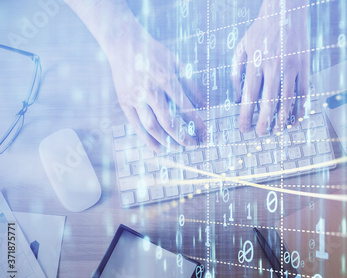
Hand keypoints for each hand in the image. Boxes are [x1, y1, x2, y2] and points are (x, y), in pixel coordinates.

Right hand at [104, 20, 206, 150]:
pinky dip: (147, 140)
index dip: (197, 124)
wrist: (123, 43)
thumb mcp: (176, 62)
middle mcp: (150, 91)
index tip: (205, 135)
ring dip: (166, 142)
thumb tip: (204, 105)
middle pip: (169, 122)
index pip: (186, 108)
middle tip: (193, 146)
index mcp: (167, 80)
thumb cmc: (153, 52)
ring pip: (152, 127)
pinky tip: (158, 148)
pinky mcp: (124, 102)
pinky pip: (136, 126)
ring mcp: (135, 98)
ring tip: (177, 149)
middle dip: (183, 137)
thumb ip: (191, 84)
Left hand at [231, 0, 308, 134]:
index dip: (246, 115)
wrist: (285, 9)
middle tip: (261, 133)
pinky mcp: (305, 65)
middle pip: (269, 102)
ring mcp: (292, 67)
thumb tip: (237, 99)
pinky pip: (304, 91)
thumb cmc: (260, 30)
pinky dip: (301, 107)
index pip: (250, 96)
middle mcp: (275, 66)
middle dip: (264, 122)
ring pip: (289, 100)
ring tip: (278, 130)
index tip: (243, 128)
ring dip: (283, 119)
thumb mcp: (241, 47)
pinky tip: (297, 118)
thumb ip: (236, 73)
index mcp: (257, 62)